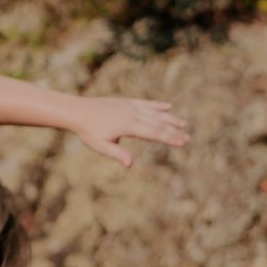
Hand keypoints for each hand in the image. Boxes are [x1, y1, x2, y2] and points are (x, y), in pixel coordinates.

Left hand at [69, 96, 188, 167]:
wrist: (78, 111)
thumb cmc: (89, 131)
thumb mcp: (101, 146)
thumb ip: (117, 154)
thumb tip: (130, 164)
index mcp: (128, 126)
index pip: (153, 133)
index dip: (168, 138)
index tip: (181, 142)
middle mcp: (132, 114)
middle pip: (158, 123)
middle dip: (174, 131)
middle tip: (188, 138)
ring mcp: (130, 106)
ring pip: (155, 112)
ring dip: (170, 119)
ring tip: (184, 124)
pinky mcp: (127, 102)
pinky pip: (146, 103)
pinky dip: (157, 106)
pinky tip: (168, 107)